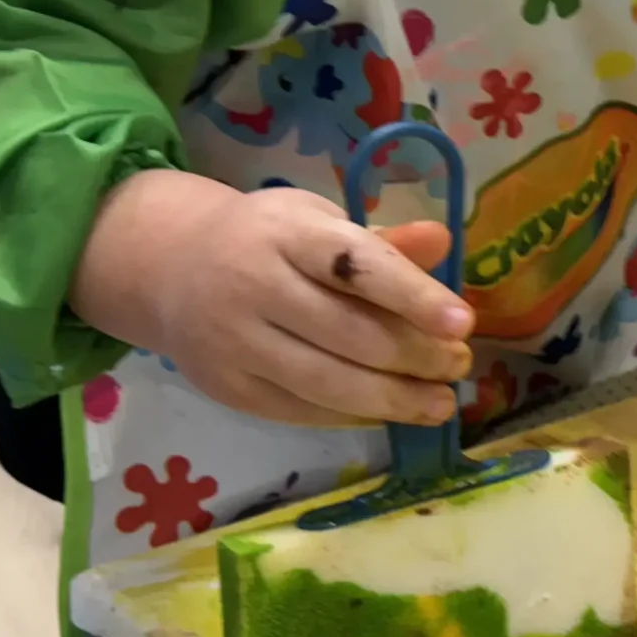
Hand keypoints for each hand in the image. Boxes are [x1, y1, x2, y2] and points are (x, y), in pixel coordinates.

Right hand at [71, 170, 475, 427]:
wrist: (172, 269)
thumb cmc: (269, 241)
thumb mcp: (319, 222)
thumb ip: (381, 242)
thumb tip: (443, 241)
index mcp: (286, 234)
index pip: (356, 266)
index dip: (413, 295)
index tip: (464, 323)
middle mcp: (254, 286)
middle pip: (349, 334)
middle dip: (416, 356)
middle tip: (460, 364)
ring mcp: (234, 342)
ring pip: (327, 383)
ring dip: (394, 399)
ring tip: (440, 402)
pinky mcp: (227, 388)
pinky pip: (302, 410)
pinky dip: (354, 415)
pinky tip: (390, 411)